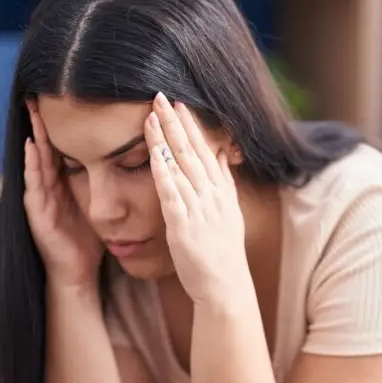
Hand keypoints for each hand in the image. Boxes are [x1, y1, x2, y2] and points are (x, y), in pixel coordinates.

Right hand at [23, 99, 104, 288]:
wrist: (78, 272)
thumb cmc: (89, 239)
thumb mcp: (100, 206)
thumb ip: (109, 184)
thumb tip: (137, 162)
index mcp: (66, 184)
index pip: (64, 148)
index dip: (64, 125)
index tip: (65, 98)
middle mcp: (51, 188)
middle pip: (47, 149)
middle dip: (43, 123)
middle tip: (41, 94)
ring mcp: (41, 200)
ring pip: (37, 162)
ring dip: (35, 138)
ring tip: (34, 114)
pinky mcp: (36, 214)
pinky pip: (33, 185)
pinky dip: (31, 166)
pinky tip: (31, 148)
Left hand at [146, 92, 249, 303]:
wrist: (225, 286)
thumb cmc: (222, 253)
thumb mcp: (229, 212)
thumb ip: (223, 182)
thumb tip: (220, 153)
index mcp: (222, 192)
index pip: (205, 150)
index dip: (191, 126)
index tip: (179, 104)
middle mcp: (212, 195)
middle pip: (191, 151)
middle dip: (175, 122)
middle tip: (161, 96)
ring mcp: (198, 208)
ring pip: (179, 165)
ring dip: (165, 137)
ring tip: (152, 113)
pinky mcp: (183, 224)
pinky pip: (171, 191)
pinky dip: (162, 170)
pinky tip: (152, 151)